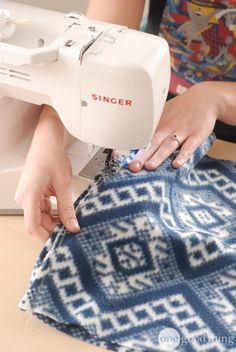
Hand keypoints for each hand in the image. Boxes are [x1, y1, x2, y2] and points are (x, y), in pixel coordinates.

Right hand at [15, 106, 78, 242]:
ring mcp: (26, 197)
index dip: (47, 237)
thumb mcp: (64, 185)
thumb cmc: (52, 157)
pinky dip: (52, 215)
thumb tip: (73, 227)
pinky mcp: (32, 195)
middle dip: (53, 230)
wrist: (46, 143)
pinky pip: (40, 211)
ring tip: (70, 224)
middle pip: (36, 224)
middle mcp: (24, 198)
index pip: (33, 226)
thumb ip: (67, 208)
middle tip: (71, 233)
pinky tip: (64, 215)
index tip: (61, 244)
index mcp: (29, 195)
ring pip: (39, 218)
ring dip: (53, 223)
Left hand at [129, 82, 219, 171]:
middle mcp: (168, 126)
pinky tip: (176, 164)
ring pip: (169, 145)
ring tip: (149, 166)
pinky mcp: (197, 135)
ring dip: (159, 156)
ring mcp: (183, 131)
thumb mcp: (164, 112)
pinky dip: (183, 155)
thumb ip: (152, 127)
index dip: (130, 145)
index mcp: (158, 123)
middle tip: (132, 166)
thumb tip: (132, 139)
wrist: (205, 98)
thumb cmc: (181, 109)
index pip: (141, 135)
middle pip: (153, 142)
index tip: (118, 155)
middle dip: (142, 155)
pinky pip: (189, 147)